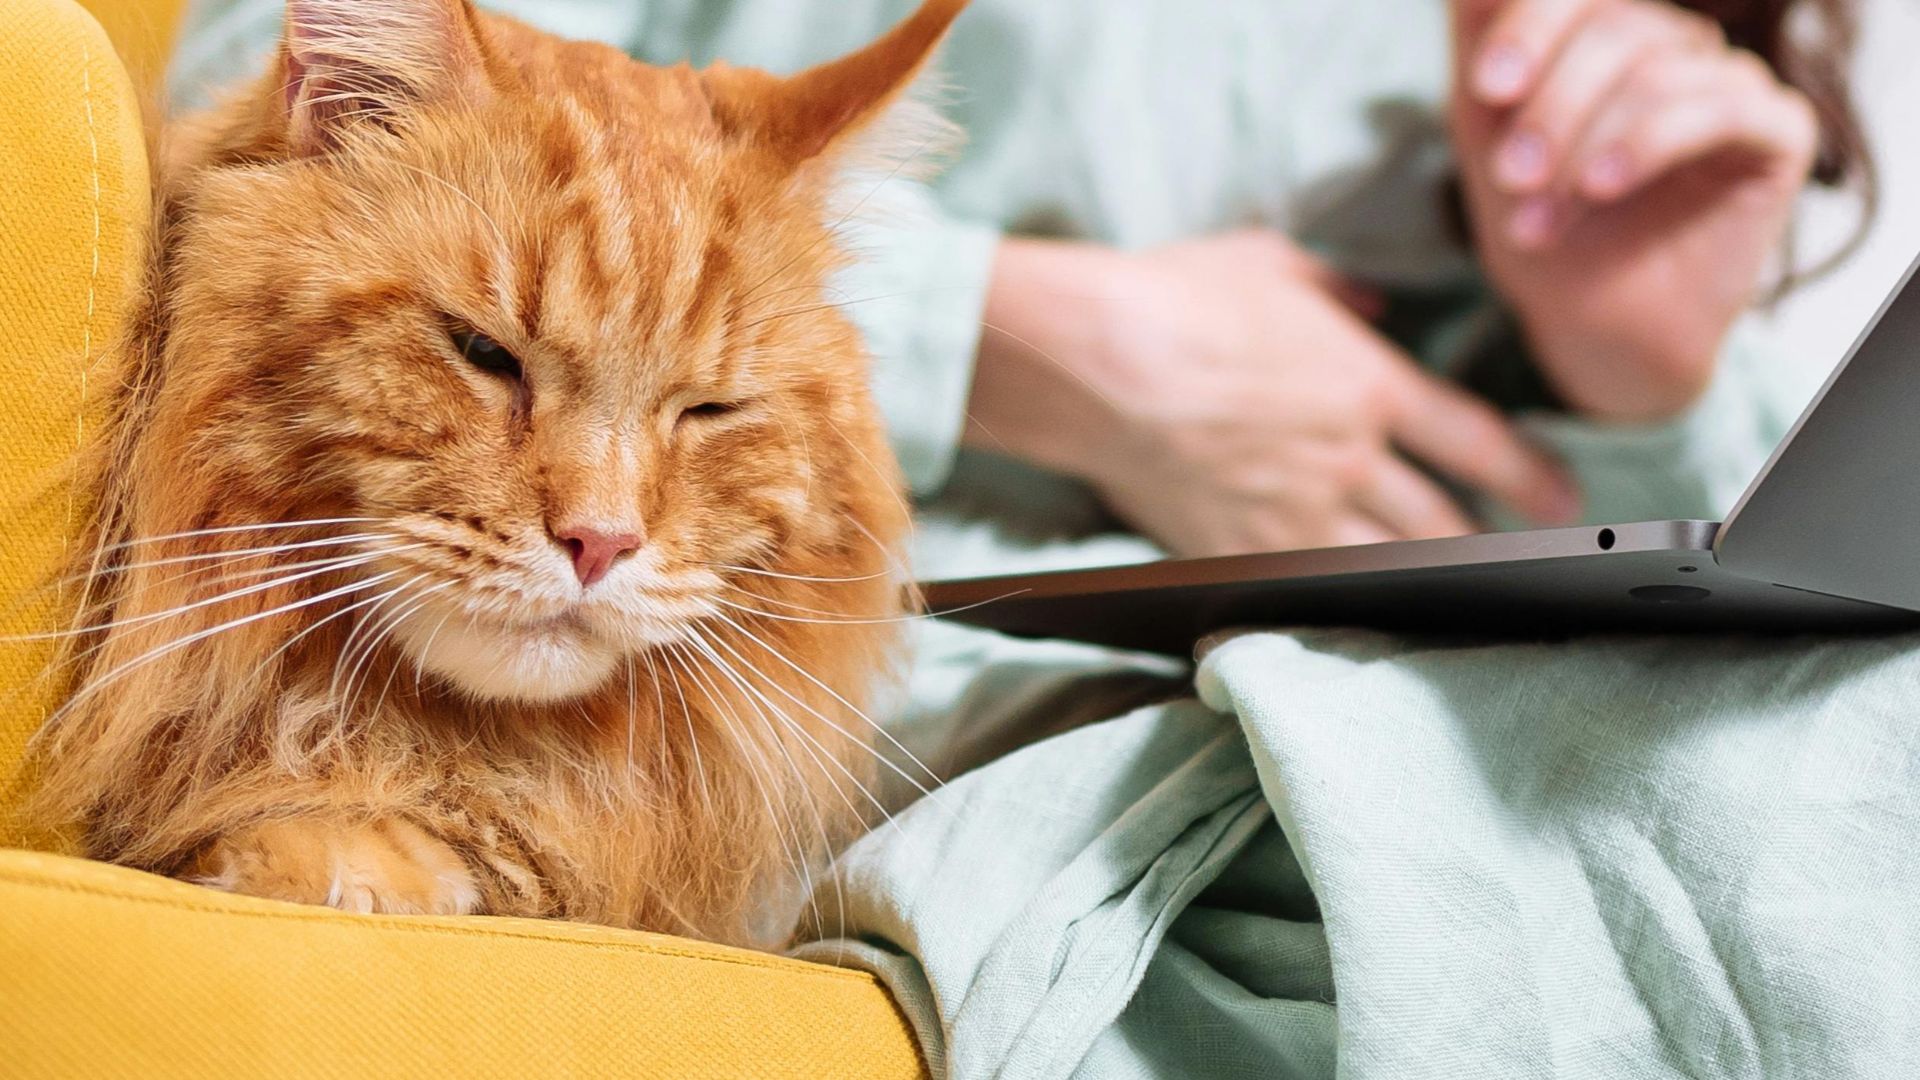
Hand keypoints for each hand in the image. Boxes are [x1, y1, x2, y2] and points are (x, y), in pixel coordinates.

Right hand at [962, 232, 1579, 557]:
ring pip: (1384, 562)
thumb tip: (1372, 303)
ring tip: (1450, 594)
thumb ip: (1336, 290)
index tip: (1560, 497)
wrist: (1098, 359)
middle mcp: (1348, 457)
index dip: (1529, 474)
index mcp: (1369, 383)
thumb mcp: (1271, 264)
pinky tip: (1352, 608)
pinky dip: (1335, 596)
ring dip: (1424, 579)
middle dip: (1490, 544)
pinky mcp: (1238, 547)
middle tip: (1517, 560)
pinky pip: (1304, 584)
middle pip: (1442, 519)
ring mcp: (1295, 510)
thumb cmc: (1177, 297)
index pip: (1477, 440)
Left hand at [1450, 0, 1818, 420]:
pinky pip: (1721, 107)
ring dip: (1583, 149)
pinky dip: (1648, 144)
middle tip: (1510, 175)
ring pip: (1656, 73)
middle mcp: (1674, 44)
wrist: (1588, 325)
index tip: (1487, 89)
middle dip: (1551, 106)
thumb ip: (1480, 43)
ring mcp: (1729, 82)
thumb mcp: (1486, 131)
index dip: (1531, 24)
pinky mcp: (1778, 131)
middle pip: (1616, 26)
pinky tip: (1603, 188)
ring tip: (1540, 220)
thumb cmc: (1537, 224)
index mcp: (1608, 33)